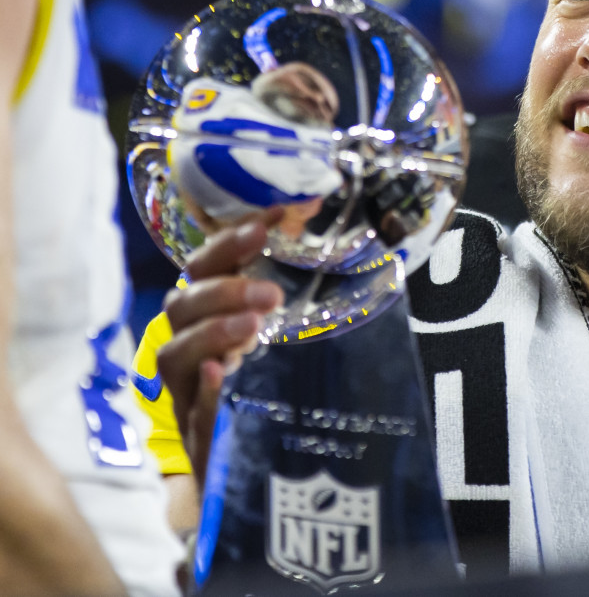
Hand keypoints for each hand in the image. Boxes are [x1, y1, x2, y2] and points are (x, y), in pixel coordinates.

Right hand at [157, 208, 284, 484]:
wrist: (251, 475)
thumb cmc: (265, 389)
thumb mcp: (278, 336)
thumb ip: (284, 294)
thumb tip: (312, 232)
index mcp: (206, 316)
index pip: (206, 267)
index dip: (233, 238)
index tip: (275, 216)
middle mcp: (186, 348)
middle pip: (182, 306)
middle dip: (223, 289)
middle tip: (271, 292)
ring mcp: (184, 391)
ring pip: (174, 353)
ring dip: (212, 331)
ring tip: (253, 326)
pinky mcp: (194, 434)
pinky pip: (189, 410)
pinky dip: (202, 390)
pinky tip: (218, 375)